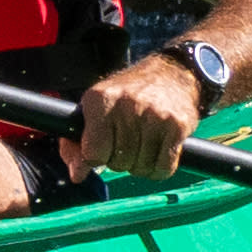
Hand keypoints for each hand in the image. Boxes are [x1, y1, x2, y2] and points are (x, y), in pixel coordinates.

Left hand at [67, 52, 207, 181]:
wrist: (170, 75)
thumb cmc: (126, 96)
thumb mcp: (93, 109)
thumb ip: (74, 144)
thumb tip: (77, 176)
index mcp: (100, 99)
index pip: (92, 153)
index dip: (96, 157)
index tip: (102, 147)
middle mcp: (127, 105)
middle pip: (118, 163)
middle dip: (120, 160)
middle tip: (126, 143)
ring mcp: (154, 115)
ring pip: (141, 168)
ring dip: (141, 165)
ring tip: (142, 144)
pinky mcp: (177, 126)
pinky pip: (164, 168)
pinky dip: (160, 168)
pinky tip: (157, 151)